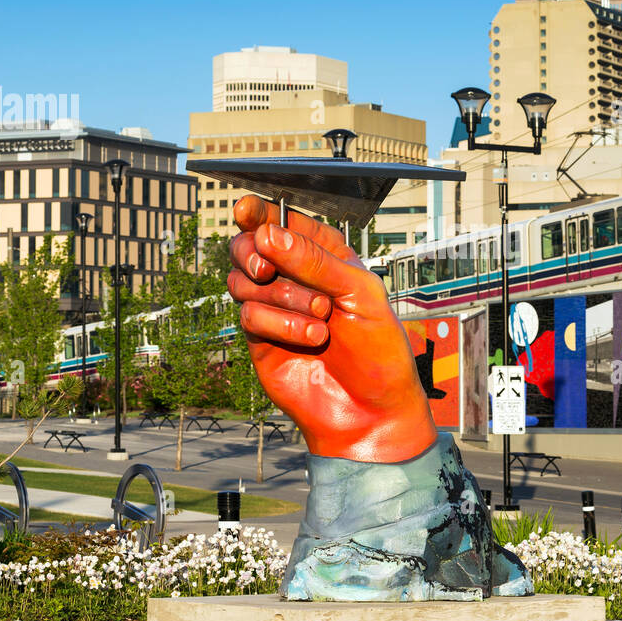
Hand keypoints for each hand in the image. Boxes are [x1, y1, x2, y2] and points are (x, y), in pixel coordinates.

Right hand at [227, 194, 436, 462]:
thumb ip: (315, 262)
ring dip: (280, 295)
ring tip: (320, 316)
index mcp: (324, 257)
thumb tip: (267, 234)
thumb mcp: (360, 294)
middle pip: (249, 246)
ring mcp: (276, 309)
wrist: (371, 411)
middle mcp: (295, 279)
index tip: (246, 209)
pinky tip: (311, 339)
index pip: (283, 222)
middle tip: (267, 267)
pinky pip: (248, 316)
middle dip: (253, 252)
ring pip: (243, 280)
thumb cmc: (378, 349)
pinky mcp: (261, 340)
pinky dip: (277, 324)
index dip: (260, 212)